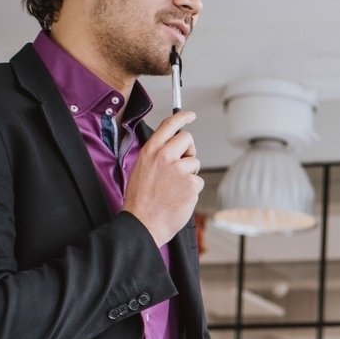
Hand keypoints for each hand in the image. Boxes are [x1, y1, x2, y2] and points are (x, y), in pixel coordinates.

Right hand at [123, 110, 200, 246]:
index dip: (182, 117)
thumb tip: (172, 148)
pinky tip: (179, 197)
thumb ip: (157, 155)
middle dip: (188, 150)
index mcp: (150, 151)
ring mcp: (179, 170)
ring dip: (189, 174)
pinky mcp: (191, 184)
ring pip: (195, 163)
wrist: (143, 223)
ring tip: (174, 188)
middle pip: (187, 139)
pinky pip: (198, 181)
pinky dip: (192, 190)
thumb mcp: (141, 169)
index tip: (190, 115)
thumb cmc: (141, 201)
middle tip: (182, 163)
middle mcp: (165, 156)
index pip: (169, 125)